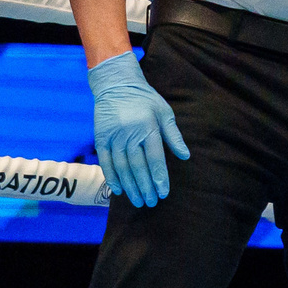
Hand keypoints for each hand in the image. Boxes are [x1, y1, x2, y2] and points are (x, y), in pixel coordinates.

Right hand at [87, 51, 189, 206]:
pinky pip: (105, 161)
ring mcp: (114, 137)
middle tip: (151, 202)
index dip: (159, 178)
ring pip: (122, 167)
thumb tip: (186, 156)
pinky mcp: (101, 138)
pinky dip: (111, 177)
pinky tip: (119, 190)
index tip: (163, 193)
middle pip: (138, 167)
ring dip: (130, 186)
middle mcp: (130, 134)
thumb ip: (173, 136)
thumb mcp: (164, 113)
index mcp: (148, 129)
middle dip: (145, 187)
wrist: (116, 84)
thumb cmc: (145, 99)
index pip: (155, 159)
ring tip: (138, 201)